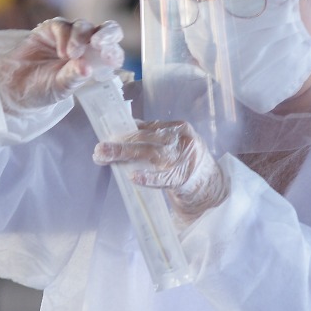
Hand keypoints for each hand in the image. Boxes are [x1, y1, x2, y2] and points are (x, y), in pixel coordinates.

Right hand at [0, 18, 123, 111]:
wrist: (14, 86)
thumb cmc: (42, 90)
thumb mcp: (60, 89)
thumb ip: (73, 77)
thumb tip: (86, 68)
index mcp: (94, 62)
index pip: (112, 52)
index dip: (114, 52)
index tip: (109, 59)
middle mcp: (85, 46)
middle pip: (106, 30)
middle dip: (107, 34)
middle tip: (98, 43)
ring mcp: (68, 35)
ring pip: (84, 26)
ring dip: (80, 38)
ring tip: (70, 55)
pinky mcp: (50, 29)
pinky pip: (62, 25)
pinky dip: (64, 36)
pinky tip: (61, 52)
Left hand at [93, 120, 227, 221]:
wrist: (211, 184)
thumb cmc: (186, 161)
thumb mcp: (175, 142)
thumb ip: (154, 136)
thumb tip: (124, 130)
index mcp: (178, 128)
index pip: (147, 127)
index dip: (125, 130)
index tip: (106, 134)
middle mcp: (180, 140)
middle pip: (145, 139)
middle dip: (119, 143)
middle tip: (99, 148)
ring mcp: (181, 159)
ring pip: (148, 154)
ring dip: (123, 155)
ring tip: (104, 157)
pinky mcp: (182, 178)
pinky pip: (162, 178)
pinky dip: (147, 178)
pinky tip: (133, 177)